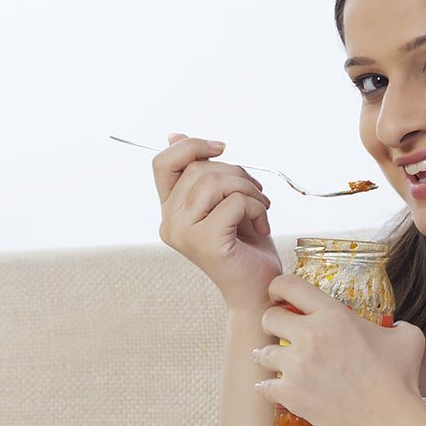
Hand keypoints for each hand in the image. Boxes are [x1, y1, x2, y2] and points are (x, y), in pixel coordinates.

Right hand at [153, 132, 282, 311]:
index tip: (221, 148)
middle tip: (258, 194)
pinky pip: (234, 202)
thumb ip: (203, 173)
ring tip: (261, 208)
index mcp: (171, 210)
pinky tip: (262, 225)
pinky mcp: (205, 242)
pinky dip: (257, 207)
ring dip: (250, 190)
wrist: (260, 289)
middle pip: (199, 169)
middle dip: (237, 173)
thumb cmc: (246, 245)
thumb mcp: (224, 200)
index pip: (163, 164)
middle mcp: (169, 222)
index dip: (191, 146)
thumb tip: (175, 136)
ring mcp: (183, 233)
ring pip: (216, 182)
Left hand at [253, 274, 425, 425]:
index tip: (280, 296)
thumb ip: (395, 323)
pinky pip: (264, 386)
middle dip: (275, 323)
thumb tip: (394, 325)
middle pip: (269, 318)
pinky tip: (277, 388)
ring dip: (272, 357)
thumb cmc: (399, 379)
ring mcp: (297, 366)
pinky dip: (270, 388)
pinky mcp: (290, 394)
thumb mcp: (407, 337)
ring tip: (282, 363)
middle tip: (284, 333)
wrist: (388, 422)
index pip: (289, 285)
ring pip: (262, 353)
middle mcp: (310, 335)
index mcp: (334, 314)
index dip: (278, 287)